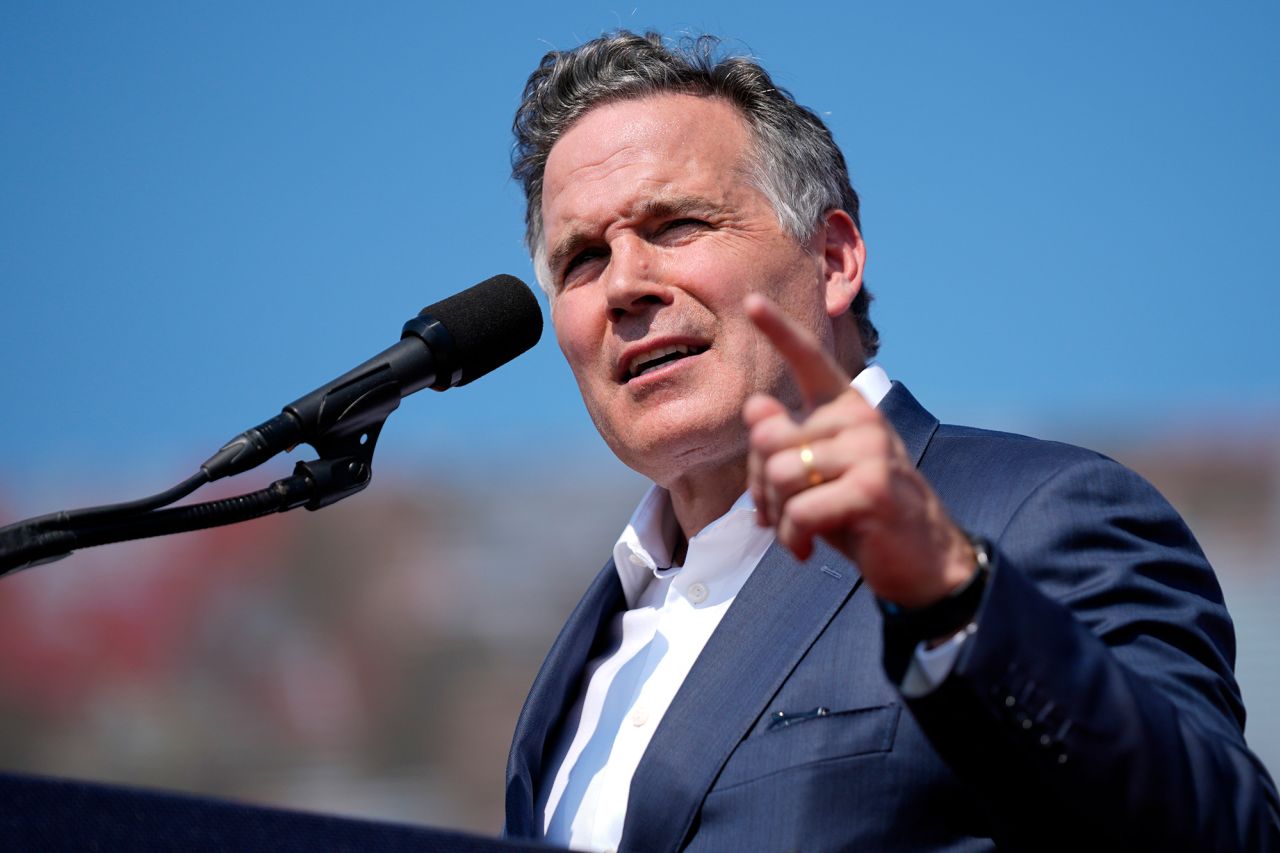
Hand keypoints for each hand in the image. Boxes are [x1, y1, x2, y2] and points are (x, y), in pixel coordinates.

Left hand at [743, 293, 975, 607]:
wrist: (922, 562)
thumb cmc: (860, 515)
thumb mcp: (817, 476)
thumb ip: (786, 441)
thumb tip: (756, 408)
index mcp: (847, 409)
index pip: (809, 360)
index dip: (778, 330)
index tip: (751, 300)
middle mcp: (861, 419)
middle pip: (767, 437)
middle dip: (758, 484)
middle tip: (773, 514)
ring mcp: (870, 450)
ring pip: (780, 473)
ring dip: (776, 515)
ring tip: (793, 533)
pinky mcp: (872, 487)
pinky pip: (800, 509)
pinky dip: (792, 537)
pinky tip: (806, 550)